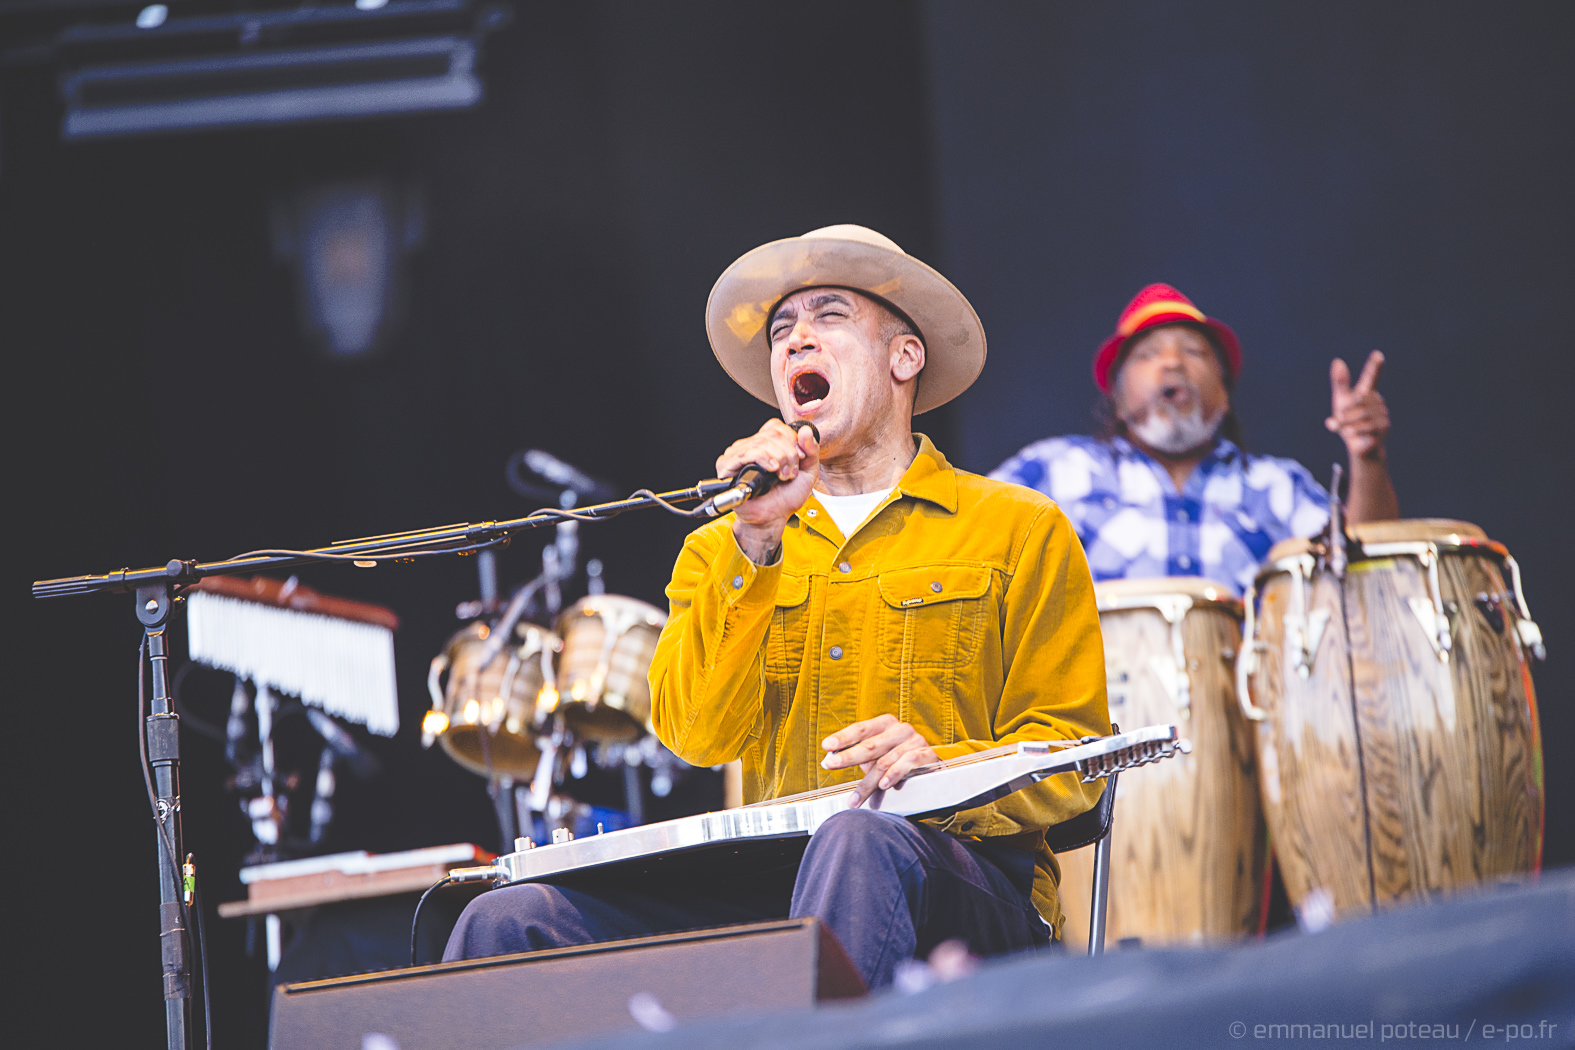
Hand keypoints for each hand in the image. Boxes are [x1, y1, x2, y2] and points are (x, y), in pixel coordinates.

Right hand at [719, 420, 818, 562]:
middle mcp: (750, 446)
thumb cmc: (785, 497)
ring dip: (779, 458)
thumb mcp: (808, 472)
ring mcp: (737, 454)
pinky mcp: (727, 466)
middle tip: (790, 472)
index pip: (776, 427)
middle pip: (771, 434)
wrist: (774, 517)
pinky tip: (772, 470)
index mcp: (765, 444)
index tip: (800, 458)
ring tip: (782, 475)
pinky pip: (746, 453)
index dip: (792, 440)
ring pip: (761, 442)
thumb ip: (812, 450)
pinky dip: (763, 459)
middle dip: (788, 453)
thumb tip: (806, 430)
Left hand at [820, 714, 938, 808]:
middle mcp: (901, 729)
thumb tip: (830, 759)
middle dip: (849, 756)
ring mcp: (916, 741)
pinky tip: (884, 785)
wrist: (932, 772)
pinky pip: (908, 763)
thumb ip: (858, 756)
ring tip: (855, 798)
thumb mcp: (877, 757)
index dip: (843, 737)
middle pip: (871, 744)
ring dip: (868, 783)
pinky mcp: (928, 755)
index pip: (862, 729)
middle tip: (831, 765)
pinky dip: (894, 775)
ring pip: (886, 761)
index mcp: (886, 724)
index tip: (827, 746)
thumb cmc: (899, 762)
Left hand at [1327, 350, 1389, 459]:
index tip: (1378, 354)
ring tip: (1344, 428)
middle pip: (1357, 401)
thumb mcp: (1341, 401)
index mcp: (1368, 392)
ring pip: (1360, 414)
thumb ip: (1340, 383)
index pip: (1372, 376)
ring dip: (1346, 422)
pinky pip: (1365, 427)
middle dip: (1344, 412)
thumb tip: (1337, 360)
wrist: (1357, 446)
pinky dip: (1353, 430)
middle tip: (1341, 419)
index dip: (1374, 366)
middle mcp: (1378, 401)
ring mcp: (1383, 414)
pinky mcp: (1384, 427)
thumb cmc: (1348, 420)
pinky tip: (1351, 434)